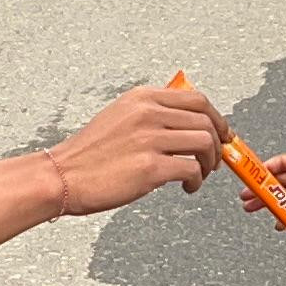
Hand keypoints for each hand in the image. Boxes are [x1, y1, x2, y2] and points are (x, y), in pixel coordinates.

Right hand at [47, 84, 226, 215]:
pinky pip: (192, 169)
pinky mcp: (150, 167)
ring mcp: (150, 139)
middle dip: (218, 143)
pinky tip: (186, 188)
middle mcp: (148, 113)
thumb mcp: (120, 117)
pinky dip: (196, 181)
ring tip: (199, 176)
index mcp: (143, 98)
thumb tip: (187, 122)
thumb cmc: (89, 154)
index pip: (197, 98)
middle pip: (206, 120)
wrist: (62, 176)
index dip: (217, 118)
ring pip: (205, 143)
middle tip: (214, 161)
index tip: (223, 133)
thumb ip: (152, 113)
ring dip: (210, 163)